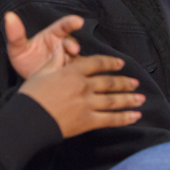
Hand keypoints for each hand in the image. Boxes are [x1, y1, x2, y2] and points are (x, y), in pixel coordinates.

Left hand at [5, 11, 82, 78]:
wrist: (28, 81)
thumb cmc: (24, 60)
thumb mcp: (17, 48)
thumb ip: (15, 34)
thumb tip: (9, 16)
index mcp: (52, 35)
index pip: (63, 26)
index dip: (71, 22)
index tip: (78, 21)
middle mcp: (63, 46)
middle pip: (72, 42)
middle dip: (73, 45)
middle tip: (74, 49)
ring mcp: (68, 61)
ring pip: (77, 59)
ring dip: (77, 62)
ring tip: (69, 66)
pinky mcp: (72, 75)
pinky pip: (78, 74)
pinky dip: (77, 75)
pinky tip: (73, 78)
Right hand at [18, 48, 143, 137]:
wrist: (29, 120)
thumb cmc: (31, 95)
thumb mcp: (41, 72)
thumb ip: (56, 60)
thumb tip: (63, 48)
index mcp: (72, 71)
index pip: (97, 63)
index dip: (110, 62)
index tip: (121, 63)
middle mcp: (84, 86)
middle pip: (109, 82)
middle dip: (124, 82)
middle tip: (136, 83)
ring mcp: (87, 104)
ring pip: (113, 100)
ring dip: (129, 99)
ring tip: (141, 99)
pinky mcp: (87, 121)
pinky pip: (110, 119)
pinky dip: (124, 118)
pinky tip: (135, 117)